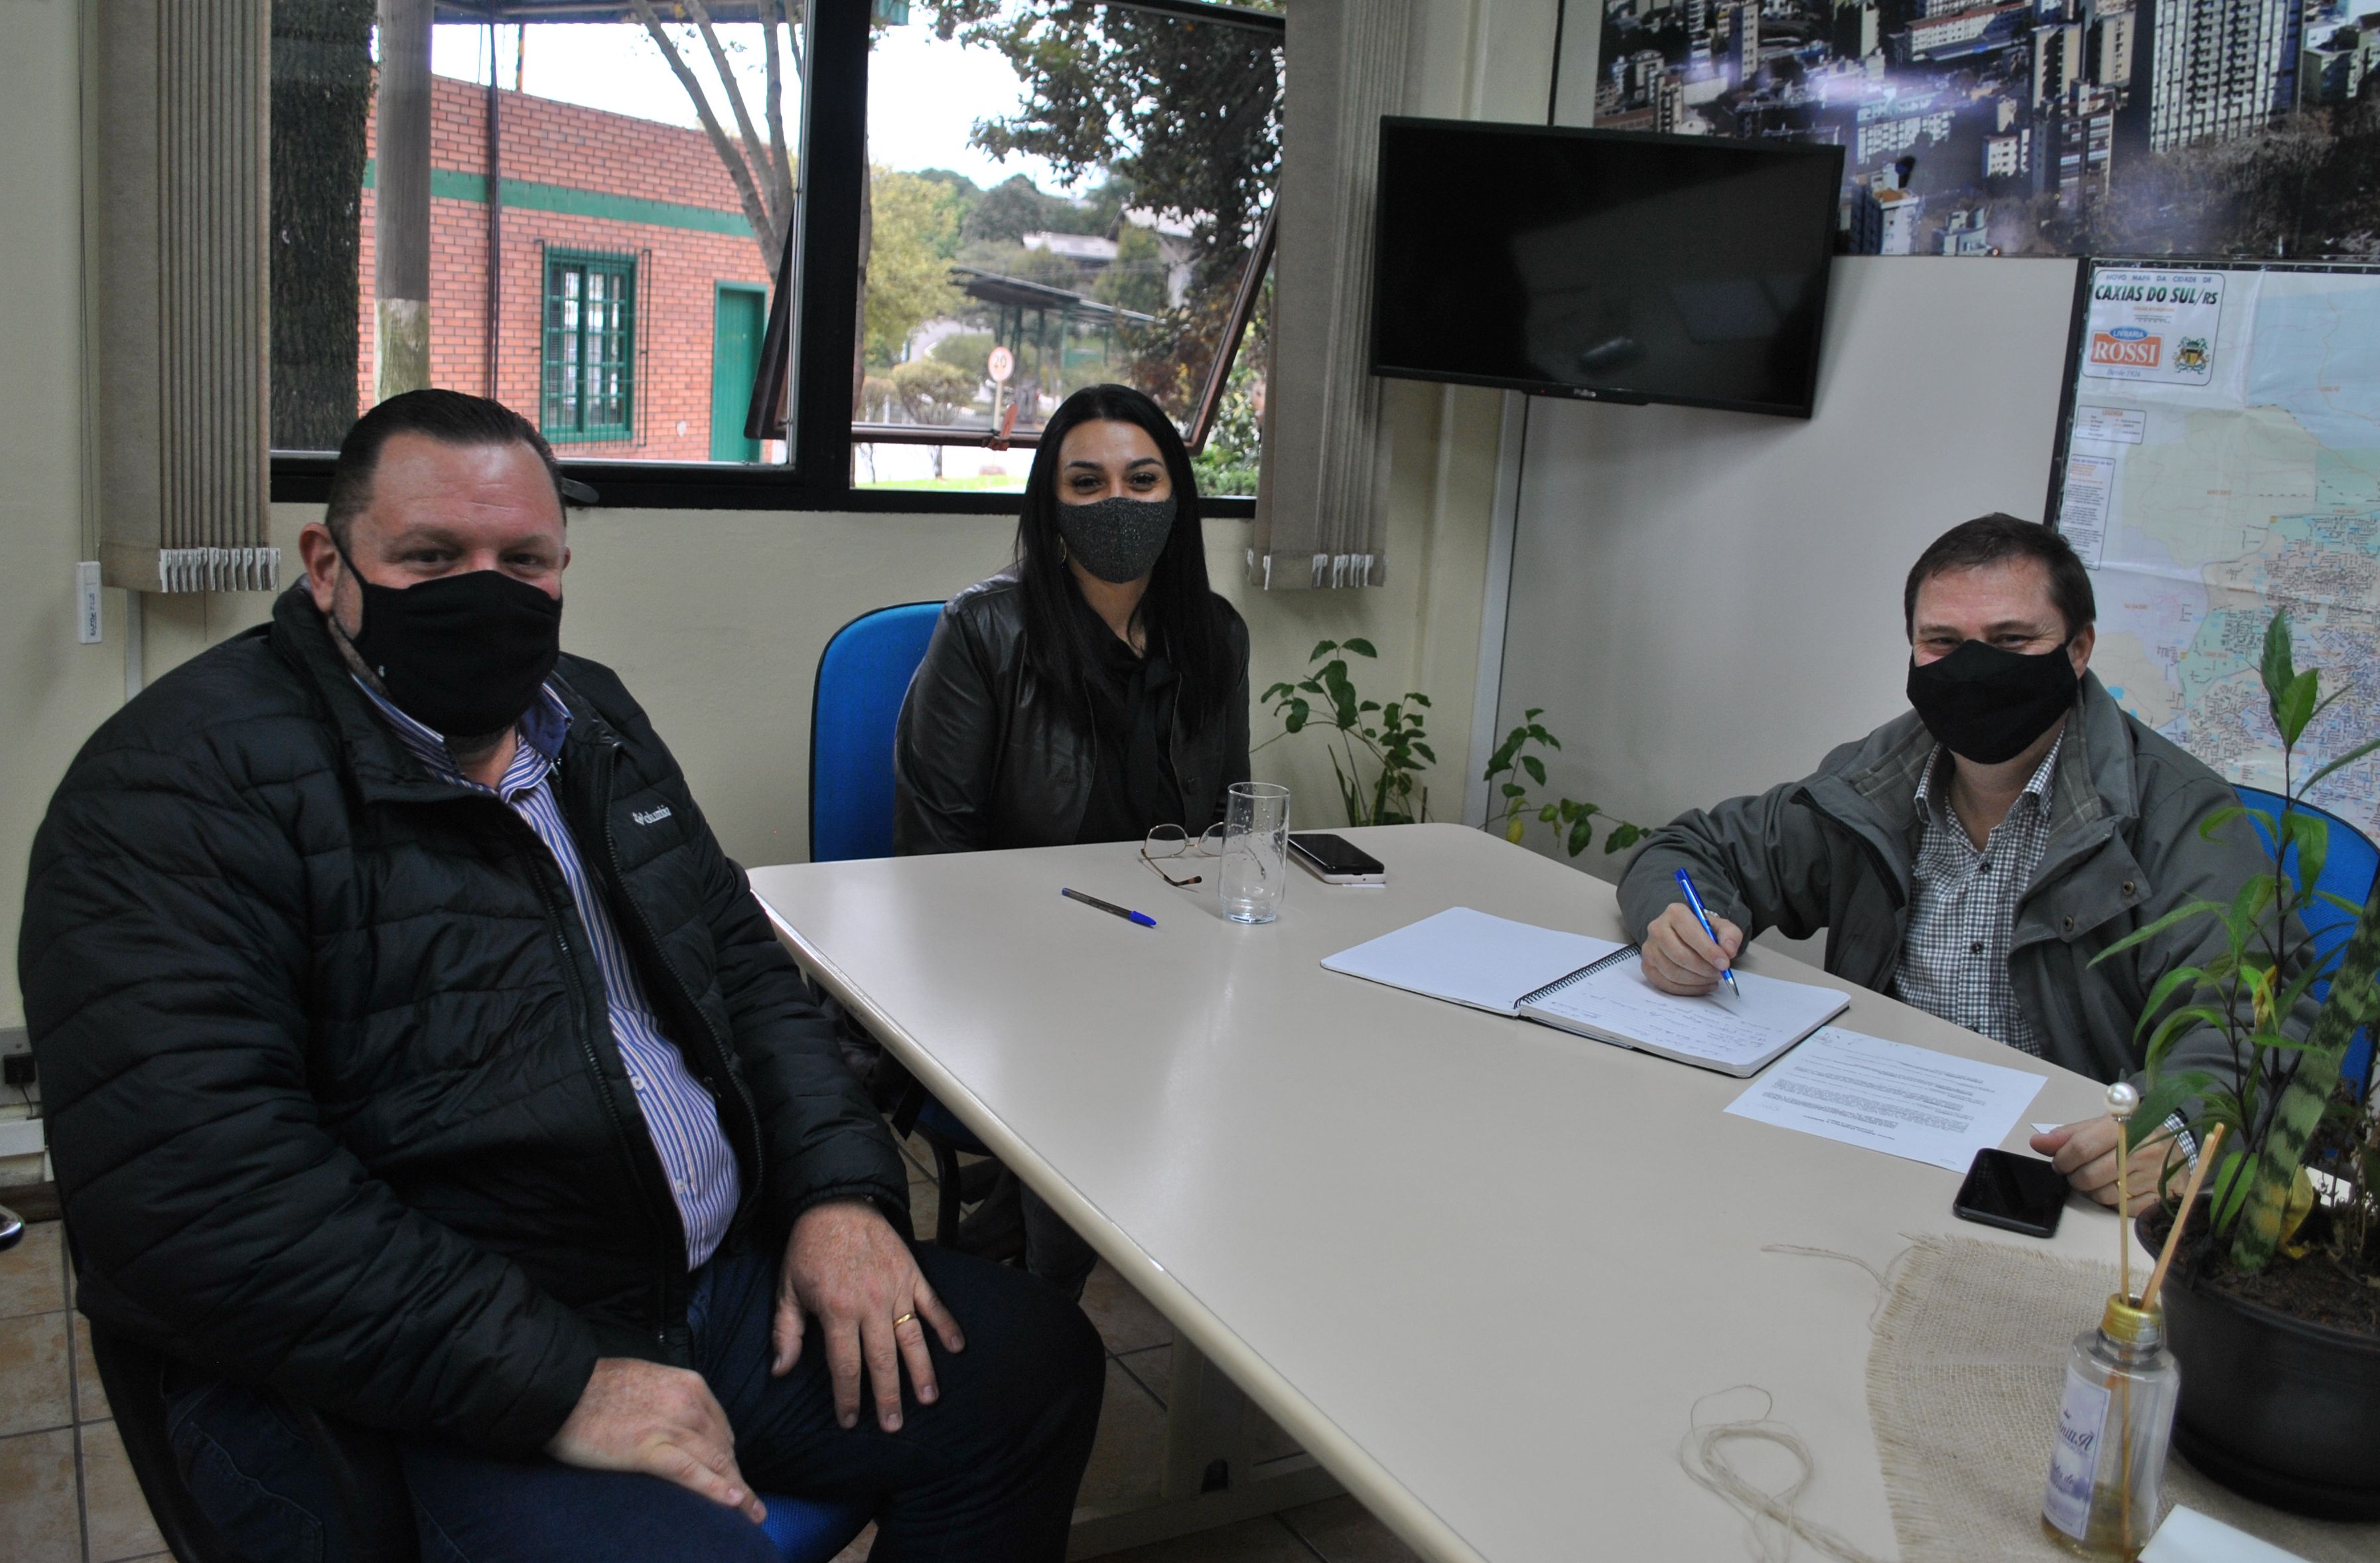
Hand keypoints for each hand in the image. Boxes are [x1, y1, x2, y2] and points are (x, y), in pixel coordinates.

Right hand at [547, 1357, 763, 1523]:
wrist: (561, 1389)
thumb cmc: (596, 1386)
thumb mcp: (648, 1380)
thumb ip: (671, 1398)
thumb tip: (680, 1422)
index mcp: (690, 1385)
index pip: (720, 1429)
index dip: (729, 1457)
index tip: (734, 1477)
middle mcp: (689, 1404)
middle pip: (723, 1449)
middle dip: (738, 1478)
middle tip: (751, 1506)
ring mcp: (672, 1426)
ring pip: (715, 1463)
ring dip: (738, 1492)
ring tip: (752, 1515)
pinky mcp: (650, 1449)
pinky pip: (692, 1472)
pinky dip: (716, 1489)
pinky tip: (734, 1503)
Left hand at [773, 1198, 965, 1432]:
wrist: (836, 1203)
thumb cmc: (808, 1248)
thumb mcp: (787, 1289)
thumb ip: (786, 1332)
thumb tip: (782, 1371)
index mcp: (837, 1311)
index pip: (845, 1366)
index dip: (848, 1397)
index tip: (851, 1421)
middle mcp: (870, 1305)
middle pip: (883, 1361)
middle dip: (888, 1396)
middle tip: (894, 1425)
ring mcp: (896, 1290)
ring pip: (912, 1339)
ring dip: (921, 1372)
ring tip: (928, 1399)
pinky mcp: (912, 1275)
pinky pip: (932, 1305)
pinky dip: (946, 1326)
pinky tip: (957, 1347)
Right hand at [1641, 902, 1743, 995]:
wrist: (1684, 936)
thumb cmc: (1703, 932)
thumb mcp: (1721, 927)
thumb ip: (1730, 936)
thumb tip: (1728, 951)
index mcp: (1675, 913)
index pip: (1690, 933)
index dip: (1709, 951)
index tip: (1724, 964)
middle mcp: (1657, 928)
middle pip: (1680, 955)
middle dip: (1704, 969)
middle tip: (1719, 973)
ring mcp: (1649, 948)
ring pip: (1673, 973)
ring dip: (1697, 980)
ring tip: (1711, 978)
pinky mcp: (1647, 966)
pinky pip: (1666, 985)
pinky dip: (1688, 989)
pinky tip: (1701, 985)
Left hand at [2032, 1118, 2174, 1214]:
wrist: (2179, 1142)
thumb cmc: (2134, 1131)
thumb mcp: (2103, 1124)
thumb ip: (2070, 1134)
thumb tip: (2037, 1143)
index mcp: (2126, 1127)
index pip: (2081, 1147)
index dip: (2062, 1158)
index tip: (2058, 1162)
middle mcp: (2143, 1152)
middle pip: (2089, 1176)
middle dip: (2073, 1177)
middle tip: (2074, 1171)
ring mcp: (2154, 1176)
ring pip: (2103, 1195)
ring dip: (2091, 1191)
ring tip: (2096, 1178)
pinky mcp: (2162, 1198)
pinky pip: (2122, 1209)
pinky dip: (2112, 1202)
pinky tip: (2115, 1188)